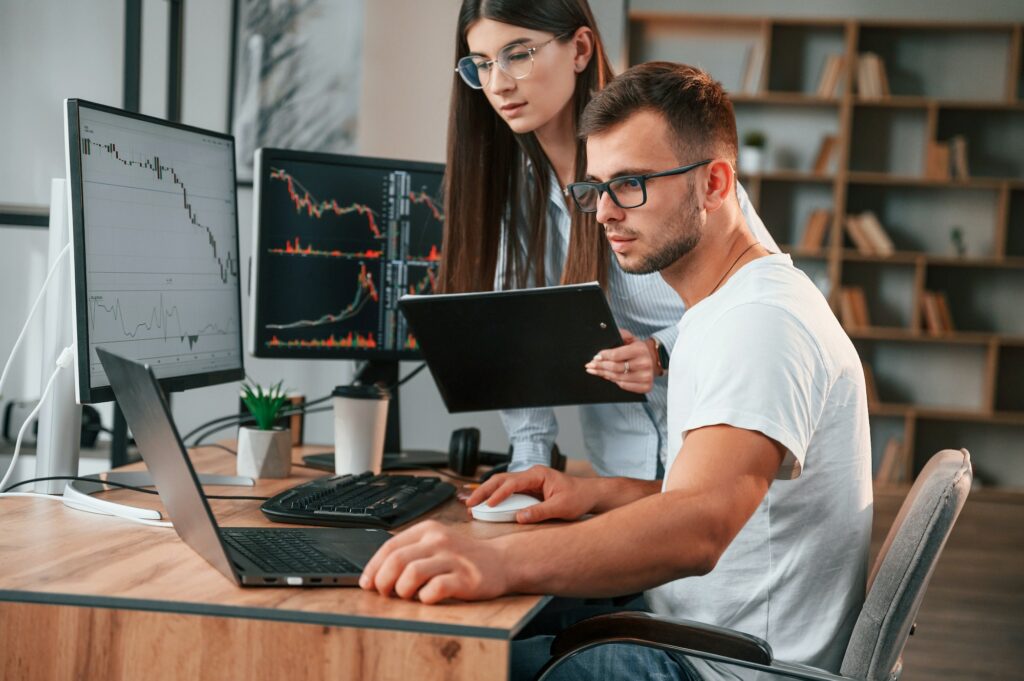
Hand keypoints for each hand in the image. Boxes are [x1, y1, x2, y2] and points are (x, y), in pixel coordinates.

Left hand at [359, 520, 508, 603]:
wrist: (501, 561)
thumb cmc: (463, 556)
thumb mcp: (436, 543)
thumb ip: (411, 551)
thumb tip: (376, 573)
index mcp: (428, 529)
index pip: (390, 546)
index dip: (373, 567)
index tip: (368, 583)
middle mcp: (439, 540)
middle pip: (397, 560)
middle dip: (383, 581)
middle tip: (385, 593)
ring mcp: (453, 559)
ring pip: (412, 574)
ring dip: (402, 590)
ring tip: (407, 595)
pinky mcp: (466, 578)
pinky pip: (435, 589)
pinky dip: (424, 598)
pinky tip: (427, 598)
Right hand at [465, 465, 596, 522]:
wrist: (589, 494)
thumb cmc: (578, 497)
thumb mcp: (561, 507)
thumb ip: (540, 512)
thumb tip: (520, 517)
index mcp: (538, 474)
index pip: (512, 482)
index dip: (498, 494)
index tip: (488, 505)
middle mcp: (531, 475)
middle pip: (501, 479)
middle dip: (484, 491)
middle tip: (469, 503)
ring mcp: (528, 481)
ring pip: (501, 484)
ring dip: (486, 494)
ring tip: (472, 505)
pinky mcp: (528, 489)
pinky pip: (508, 492)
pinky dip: (495, 498)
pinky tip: (486, 506)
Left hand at [585, 329, 659, 393]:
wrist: (653, 360)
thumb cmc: (637, 349)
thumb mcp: (630, 338)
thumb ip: (620, 334)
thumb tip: (605, 331)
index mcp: (640, 350)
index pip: (616, 355)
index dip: (603, 356)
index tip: (595, 357)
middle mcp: (644, 363)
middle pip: (614, 368)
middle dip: (599, 366)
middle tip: (590, 366)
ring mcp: (646, 376)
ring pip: (617, 378)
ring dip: (604, 374)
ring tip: (595, 371)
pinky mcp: (646, 387)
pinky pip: (624, 386)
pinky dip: (614, 381)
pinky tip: (608, 377)